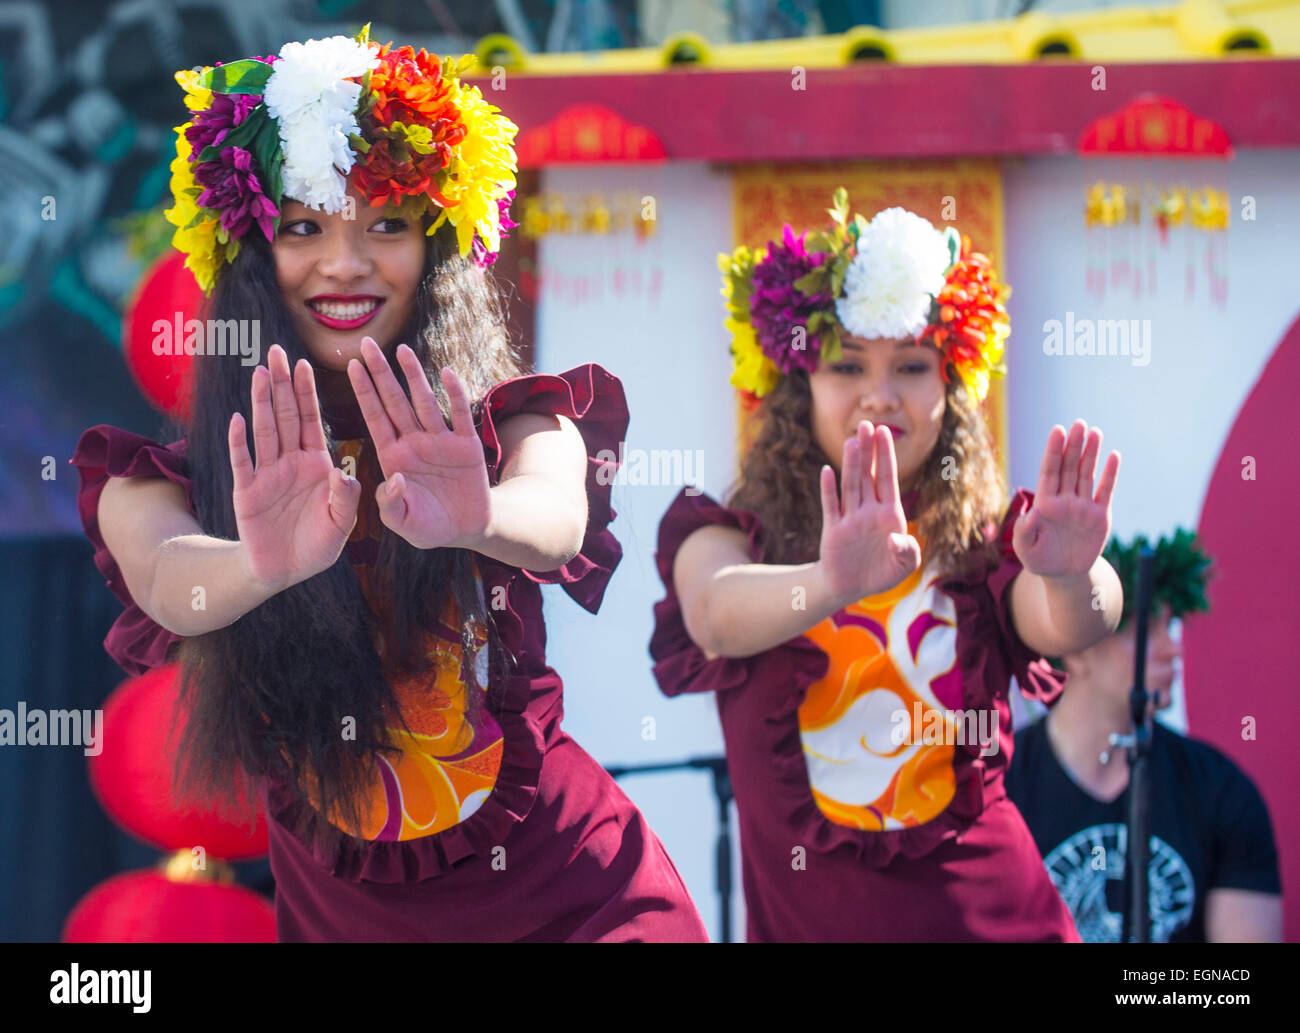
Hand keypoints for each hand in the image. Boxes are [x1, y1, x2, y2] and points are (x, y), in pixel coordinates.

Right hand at [228, 344, 361, 594]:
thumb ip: (346, 499)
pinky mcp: (247, 493)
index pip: (311, 421)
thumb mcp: (341, 524)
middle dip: (282, 384)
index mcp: (317, 465)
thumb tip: (345, 474)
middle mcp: (290, 463)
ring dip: (262, 403)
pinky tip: (238, 419)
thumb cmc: (317, 546)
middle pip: (285, 416)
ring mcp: (267, 475)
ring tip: (260, 373)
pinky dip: (239, 442)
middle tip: (276, 351)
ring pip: (264, 432)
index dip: (307, 393)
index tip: (304, 364)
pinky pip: (243, 463)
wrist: (285, 572)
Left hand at [347, 337, 490, 550]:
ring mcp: (440, 441)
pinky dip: (454, 395)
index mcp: (393, 457)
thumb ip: (391, 506)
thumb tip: (394, 480)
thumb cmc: (429, 527)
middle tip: (366, 343)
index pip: (375, 418)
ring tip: (401, 349)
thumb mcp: (405, 524)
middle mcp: (414, 443)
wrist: (467, 529)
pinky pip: (459, 416)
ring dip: (413, 376)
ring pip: (424, 402)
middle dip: (380, 373)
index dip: (364, 392)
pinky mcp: (467, 445)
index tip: (351, 366)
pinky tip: (447, 373)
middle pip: (394, 401)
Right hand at [817, 421, 921, 604]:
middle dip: (868, 451)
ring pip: (851, 486)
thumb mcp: (904, 566)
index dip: (886, 456)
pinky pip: (831, 507)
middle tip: (866, 424)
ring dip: (851, 464)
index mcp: (889, 515)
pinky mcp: (834, 531)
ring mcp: (850, 519)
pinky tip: (827, 471)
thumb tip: (896, 538)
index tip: (885, 432)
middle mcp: (869, 511)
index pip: (888, 479)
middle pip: (868, 475)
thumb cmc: (881, 573)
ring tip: (852, 440)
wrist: (851, 588)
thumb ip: (908, 552)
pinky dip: (829, 490)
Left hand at [1014, 419, 1119, 578]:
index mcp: (1045, 505)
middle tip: (1079, 423)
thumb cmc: (1040, 561)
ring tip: (1095, 432)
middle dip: (1074, 446)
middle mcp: (1064, 501)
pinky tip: (1114, 456)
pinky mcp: (1100, 516)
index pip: (1050, 472)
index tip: (1058, 430)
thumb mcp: (1026, 551)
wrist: (1064, 575)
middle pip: (1069, 467)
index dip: (1053, 451)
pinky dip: (1110, 474)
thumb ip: (1024, 533)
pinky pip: (1106, 491)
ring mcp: (1083, 506)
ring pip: (1087, 474)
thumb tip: (1029, 514)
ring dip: (1091, 453)